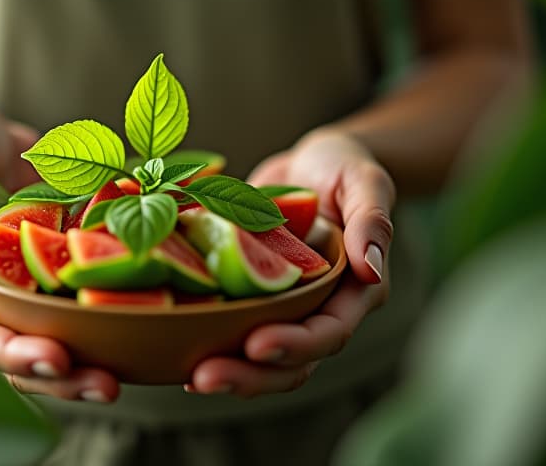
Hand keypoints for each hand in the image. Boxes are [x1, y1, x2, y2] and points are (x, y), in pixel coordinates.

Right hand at [0, 105, 119, 401]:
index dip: (10, 352)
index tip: (53, 359)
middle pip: (18, 354)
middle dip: (59, 378)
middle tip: (105, 385)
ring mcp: (26, 293)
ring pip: (54, 343)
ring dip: (87, 367)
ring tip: (123, 378)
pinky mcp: (59, 280)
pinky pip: (83, 307)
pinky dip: (112, 322)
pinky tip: (148, 327)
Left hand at [185, 129, 392, 396]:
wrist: (310, 165)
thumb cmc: (344, 169)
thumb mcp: (365, 182)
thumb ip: (373, 221)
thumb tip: (372, 269)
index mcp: (353, 293)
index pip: (329, 332)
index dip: (295, 344)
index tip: (258, 345)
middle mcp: (317, 311)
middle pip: (291, 364)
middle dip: (251, 376)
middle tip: (205, 378)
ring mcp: (282, 311)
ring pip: (260, 361)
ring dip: (228, 373)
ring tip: (190, 378)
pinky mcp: (252, 301)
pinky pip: (231, 332)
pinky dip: (207, 347)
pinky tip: (172, 358)